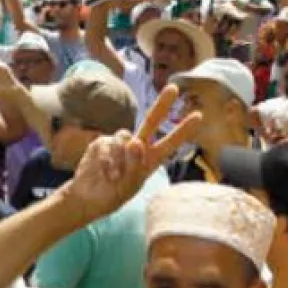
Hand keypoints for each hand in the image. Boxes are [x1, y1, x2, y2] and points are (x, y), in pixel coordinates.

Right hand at [63, 86, 197, 222]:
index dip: (182, 130)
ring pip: (126, 137)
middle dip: (162, 104)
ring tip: (115, 178)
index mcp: (150, 160)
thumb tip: (135, 142)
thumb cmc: (113, 195)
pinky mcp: (102, 143)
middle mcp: (136, 147)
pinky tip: (106, 174)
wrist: (89, 199)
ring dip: (122, 159)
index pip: (169, 143)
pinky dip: (108, 161)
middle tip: (174, 88)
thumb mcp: (129, 186)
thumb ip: (134, 165)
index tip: (199, 116)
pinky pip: (108, 145)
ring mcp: (119, 144)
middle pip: (150, 122)